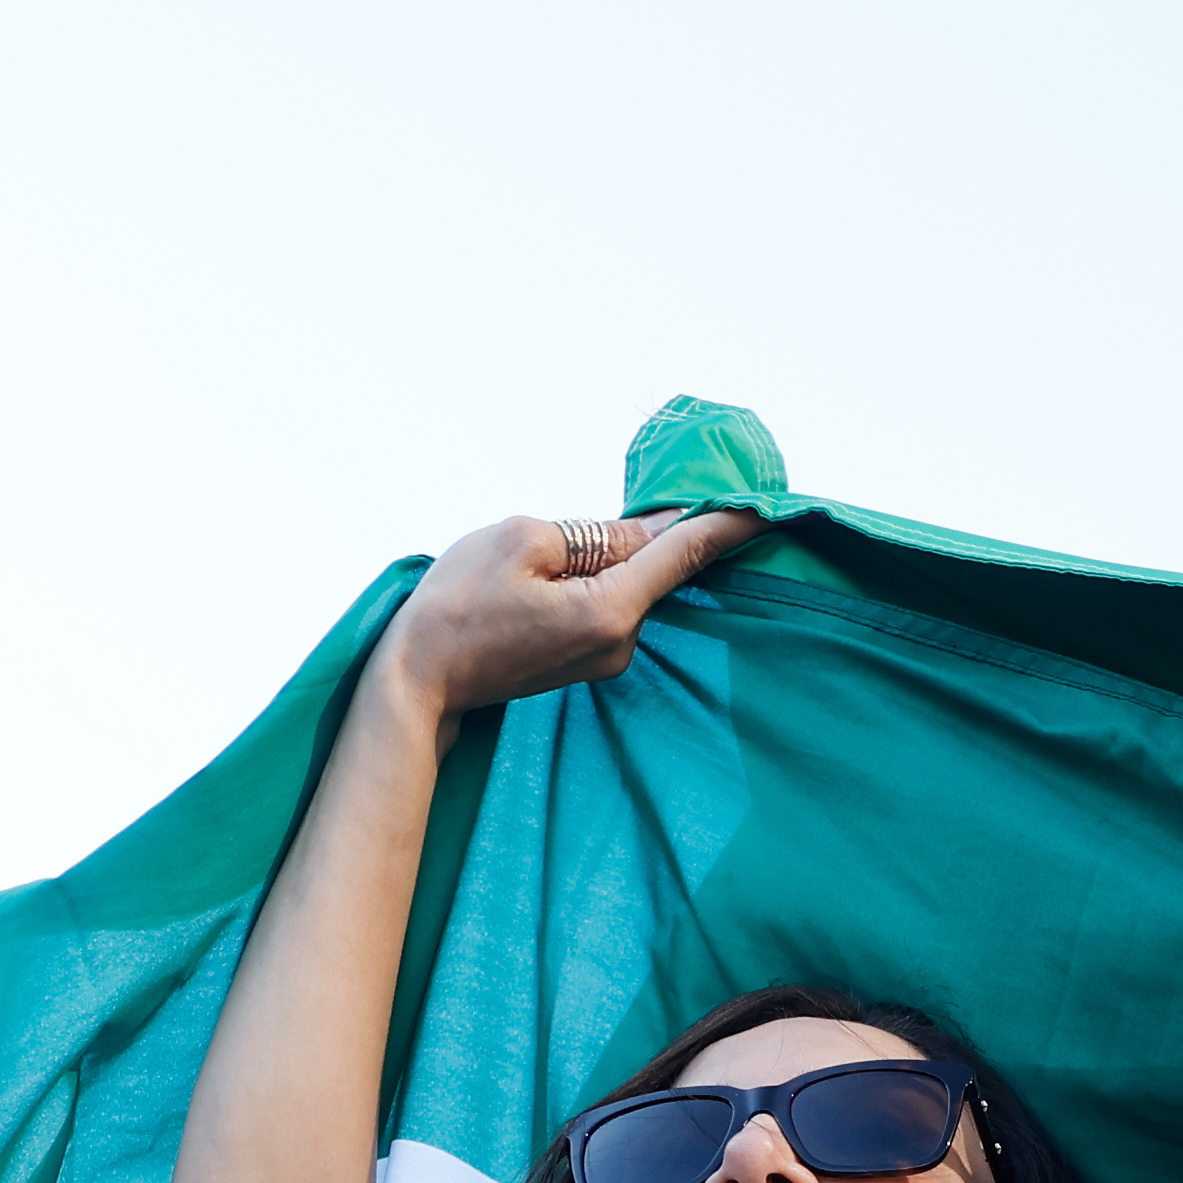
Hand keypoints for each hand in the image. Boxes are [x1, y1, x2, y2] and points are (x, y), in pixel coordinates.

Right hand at [372, 509, 756, 720]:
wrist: (415, 682)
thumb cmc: (457, 606)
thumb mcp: (523, 540)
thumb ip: (596, 533)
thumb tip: (649, 532)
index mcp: (611, 611)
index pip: (685, 553)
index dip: (726, 520)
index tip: (767, 500)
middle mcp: (622, 643)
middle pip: (653, 565)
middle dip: (636, 530)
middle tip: (590, 514)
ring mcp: (606, 658)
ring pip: (626, 582)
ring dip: (600, 555)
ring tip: (532, 561)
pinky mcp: (587, 661)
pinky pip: (606, 602)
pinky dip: (590, 579)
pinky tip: (541, 578)